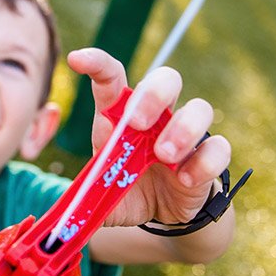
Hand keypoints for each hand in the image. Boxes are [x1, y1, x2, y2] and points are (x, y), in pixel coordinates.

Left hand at [67, 48, 231, 229]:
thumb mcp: (100, 196)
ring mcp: (186, 134)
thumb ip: (83, 199)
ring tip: (164, 156)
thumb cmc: (126, 190)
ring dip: (182, 129)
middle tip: (137, 124)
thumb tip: (57, 214)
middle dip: (152, 95)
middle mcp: (158, 116)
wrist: (162, 213)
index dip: (96, 63)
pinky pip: (219, 147)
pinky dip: (203, 162)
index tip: (77, 61)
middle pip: (166, 79)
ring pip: (200, 108)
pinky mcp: (208, 157)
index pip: (112, 77)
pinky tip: (185, 180)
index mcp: (122, 116)